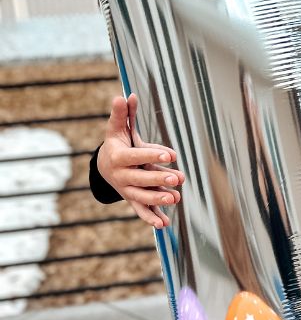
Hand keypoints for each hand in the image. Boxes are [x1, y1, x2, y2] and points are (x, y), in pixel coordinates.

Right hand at [96, 93, 184, 228]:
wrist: (104, 166)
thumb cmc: (117, 144)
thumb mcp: (118, 128)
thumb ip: (123, 113)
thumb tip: (126, 94)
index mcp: (119, 156)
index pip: (136, 156)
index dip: (153, 154)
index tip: (171, 154)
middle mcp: (122, 175)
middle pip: (141, 178)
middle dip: (159, 179)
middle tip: (178, 177)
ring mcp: (127, 189)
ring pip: (142, 196)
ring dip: (159, 199)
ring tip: (176, 198)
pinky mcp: (133, 200)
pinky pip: (141, 211)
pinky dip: (151, 218)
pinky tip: (165, 224)